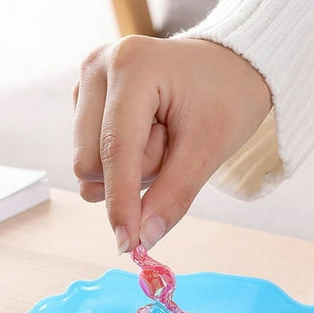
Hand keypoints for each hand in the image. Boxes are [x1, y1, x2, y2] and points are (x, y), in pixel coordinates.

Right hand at [72, 35, 270, 252]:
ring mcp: (87, 83)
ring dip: (127, 170)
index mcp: (130, 66)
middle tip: (172, 148)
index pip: (115, 151)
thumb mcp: (209, 148)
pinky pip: (90, 156)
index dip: (121, 203)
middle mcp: (97, 68)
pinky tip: (145, 135)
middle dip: (132, 176)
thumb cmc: (227, 97)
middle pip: (88, 164)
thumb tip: (142, 240)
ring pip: (86, 165)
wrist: (228, 67)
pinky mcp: (85, 100)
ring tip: (161, 139)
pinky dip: (121, 161)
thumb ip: (174, 195)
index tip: (128, 244)